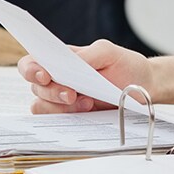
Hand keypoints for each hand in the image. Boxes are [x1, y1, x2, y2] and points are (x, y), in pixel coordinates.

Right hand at [22, 40, 150, 112]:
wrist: (143, 86)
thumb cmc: (124, 64)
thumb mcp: (109, 51)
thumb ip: (88, 54)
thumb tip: (70, 63)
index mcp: (60, 59)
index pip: (32, 62)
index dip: (30, 69)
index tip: (44, 75)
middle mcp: (57, 79)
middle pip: (35, 87)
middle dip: (51, 92)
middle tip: (72, 94)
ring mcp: (63, 100)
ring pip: (43, 106)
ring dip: (60, 107)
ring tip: (87, 103)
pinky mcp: (73, 116)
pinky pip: (57, 121)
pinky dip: (68, 118)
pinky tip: (87, 112)